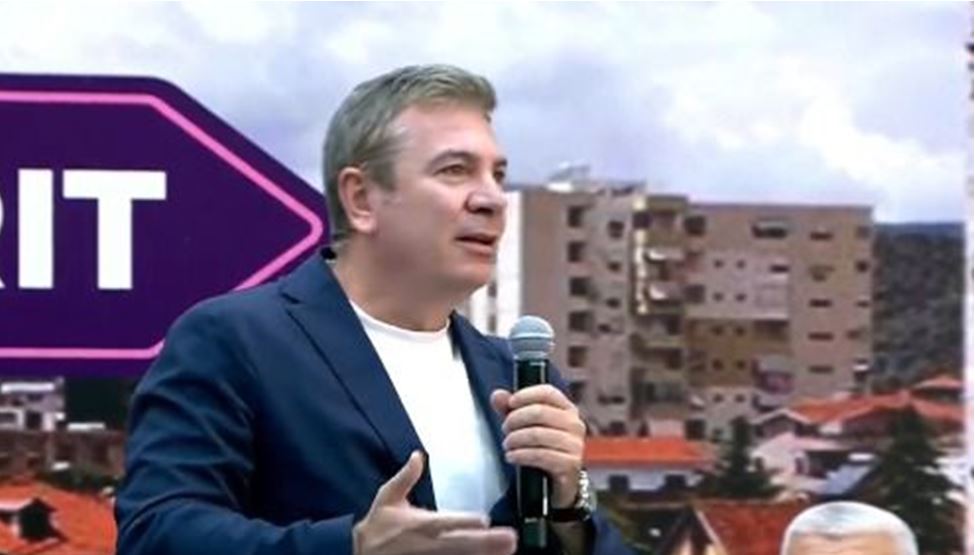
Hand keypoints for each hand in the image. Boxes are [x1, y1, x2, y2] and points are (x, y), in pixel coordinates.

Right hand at [353, 451, 516, 554]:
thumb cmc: (378, 526)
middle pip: (460, 544)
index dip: (464, 522)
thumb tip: (418, 455)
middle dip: (485, 543)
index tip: (485, 520)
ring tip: (507, 551)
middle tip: (509, 539)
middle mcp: (428, 544)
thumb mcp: (387, 497)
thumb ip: (405, 477)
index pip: (444, 523)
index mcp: (419, 524)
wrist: (360, 554)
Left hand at [490, 385, 585, 507]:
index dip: (526, 395)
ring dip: (516, 439)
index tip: (510, 403)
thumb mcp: (525, 425)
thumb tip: (497, 395)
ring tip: (507, 444)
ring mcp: (575, 444)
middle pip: (539, 412)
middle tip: (505, 429)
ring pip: (538, 434)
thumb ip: (510, 409)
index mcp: (567, 409)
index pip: (548, 392)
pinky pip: (541, 455)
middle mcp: (575, 424)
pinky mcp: (570, 464)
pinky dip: (521, 455)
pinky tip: (511, 456)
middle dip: (515, 419)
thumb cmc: (541, 447)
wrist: (555, 482)